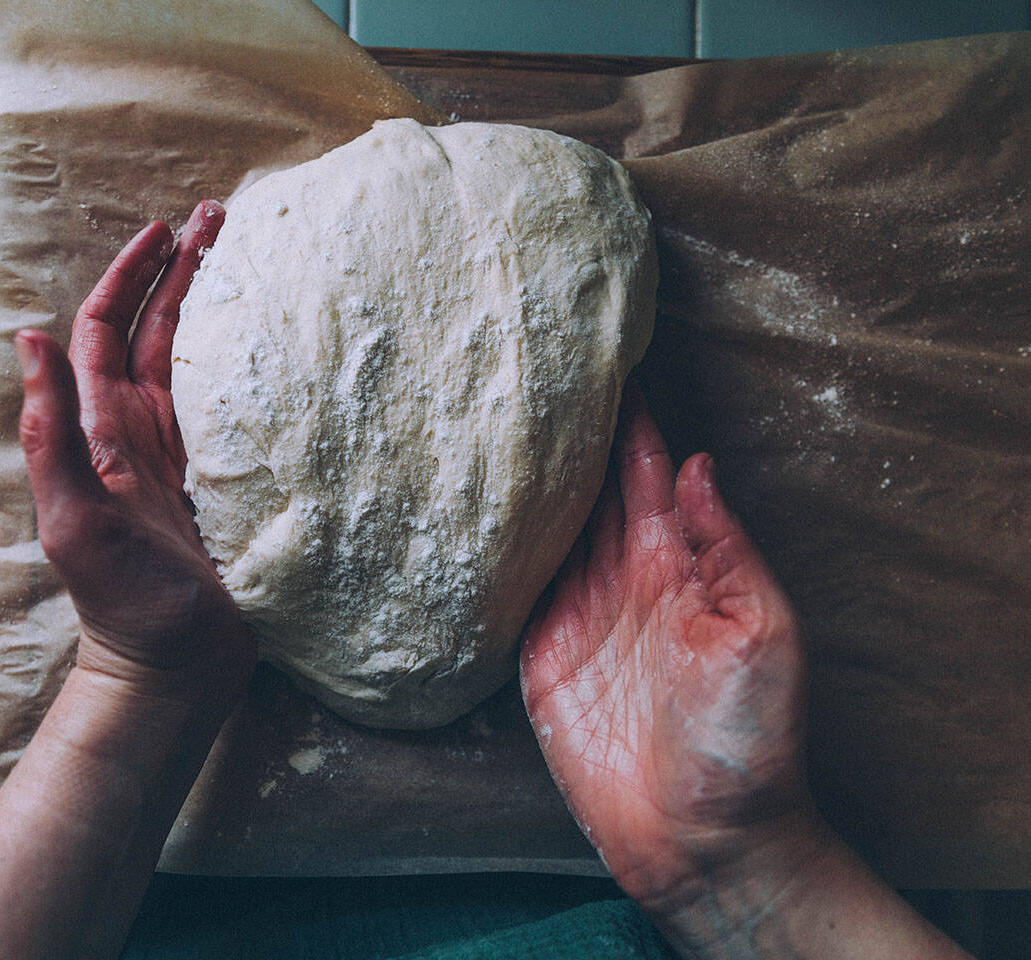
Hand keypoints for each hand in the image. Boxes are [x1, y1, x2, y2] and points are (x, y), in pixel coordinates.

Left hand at [16, 200, 252, 707]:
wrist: (175, 664)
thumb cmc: (124, 602)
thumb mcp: (76, 520)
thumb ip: (52, 436)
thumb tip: (27, 339)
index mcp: (105, 431)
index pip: (107, 332)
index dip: (129, 277)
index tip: (163, 229)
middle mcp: (141, 431)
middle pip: (158, 332)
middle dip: (181, 272)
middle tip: (219, 219)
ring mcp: (184, 454)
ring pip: (196, 361)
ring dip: (214, 307)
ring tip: (247, 260)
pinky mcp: (222, 480)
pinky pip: (232, 405)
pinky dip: (247, 365)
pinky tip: (274, 344)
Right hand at [521, 382, 819, 916]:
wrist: (703, 838)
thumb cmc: (750, 740)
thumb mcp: (763, 633)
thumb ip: (725, 550)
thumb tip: (697, 465)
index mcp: (677, 565)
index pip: (645, 473)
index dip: (627, 421)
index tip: (601, 361)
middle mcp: (623, 580)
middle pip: (587, 490)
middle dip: (565, 436)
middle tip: (531, 375)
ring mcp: (578, 617)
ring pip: (546, 531)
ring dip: (524, 482)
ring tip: (491, 426)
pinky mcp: (540, 659)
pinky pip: (513, 592)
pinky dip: (495, 553)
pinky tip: (472, 514)